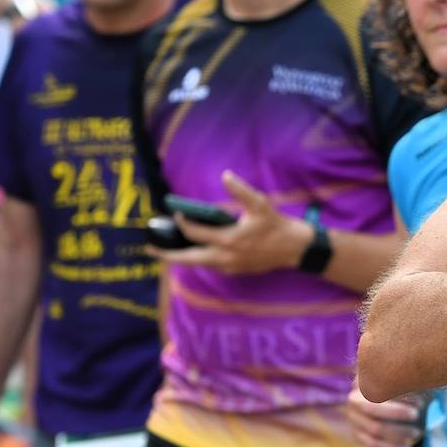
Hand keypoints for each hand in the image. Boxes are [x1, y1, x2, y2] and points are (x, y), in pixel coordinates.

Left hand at [148, 170, 313, 274]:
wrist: (296, 249)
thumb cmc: (278, 225)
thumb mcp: (260, 204)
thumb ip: (240, 190)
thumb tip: (225, 176)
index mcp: (229, 239)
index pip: (195, 232)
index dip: (182, 222)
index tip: (177, 213)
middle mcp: (225, 257)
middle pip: (187, 259)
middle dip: (166, 255)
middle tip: (150, 250)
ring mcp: (229, 266)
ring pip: (198, 264)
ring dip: (182, 258)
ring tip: (168, 252)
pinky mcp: (235, 271)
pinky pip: (211, 265)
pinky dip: (199, 258)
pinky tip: (197, 250)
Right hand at [347, 384, 424, 446]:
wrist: (381, 397)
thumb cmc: (399, 385)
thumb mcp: (401, 379)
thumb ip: (408, 384)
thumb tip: (422, 390)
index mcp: (363, 381)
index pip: (377, 388)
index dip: (399, 396)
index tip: (419, 401)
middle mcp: (354, 399)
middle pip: (371, 408)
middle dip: (396, 413)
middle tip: (416, 415)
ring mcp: (353, 418)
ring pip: (374, 430)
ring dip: (398, 433)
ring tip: (417, 433)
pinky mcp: (357, 434)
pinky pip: (372, 445)